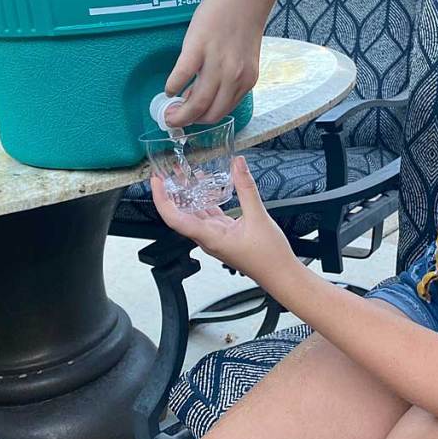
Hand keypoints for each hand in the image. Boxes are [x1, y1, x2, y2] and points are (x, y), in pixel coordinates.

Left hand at [150, 156, 297, 284]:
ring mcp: (215, 237)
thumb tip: (238, 164)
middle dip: (172, 192)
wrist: (281, 274)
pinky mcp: (224, 234)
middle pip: (180, 214)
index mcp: (209, 238)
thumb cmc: (269, 257)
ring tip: (184, 175)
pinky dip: (205, 201)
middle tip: (168, 172)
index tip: (156, 182)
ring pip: (194, 214)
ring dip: (188, 196)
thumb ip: (246, 188)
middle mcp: (208, 238)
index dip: (162, 199)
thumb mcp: (259, 217)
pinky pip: (208, 216)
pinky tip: (208, 188)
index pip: (175, 219)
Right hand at [163, 0, 262, 126]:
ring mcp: (217, 63)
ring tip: (167, 112)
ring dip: (178, 113)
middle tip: (174, 118)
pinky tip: (168, 88)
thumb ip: (228, 77)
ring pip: (196, 103)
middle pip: (209, 114)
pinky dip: (172, 86)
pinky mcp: (199, 47)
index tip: (191, 114)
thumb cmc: (244, 23)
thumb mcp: (243, 58)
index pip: (222, 112)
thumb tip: (199, 92)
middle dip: (188, 121)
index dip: (203, 118)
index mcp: (246, 80)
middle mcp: (234, 77)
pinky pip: (182, 76)